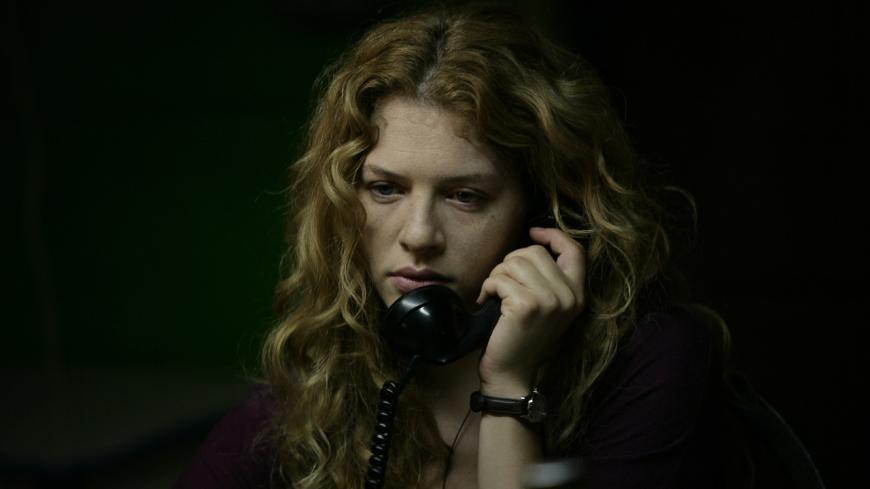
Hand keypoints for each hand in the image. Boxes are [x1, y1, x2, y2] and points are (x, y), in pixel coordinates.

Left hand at [476, 227, 585, 394]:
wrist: (512, 375)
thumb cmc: (523, 338)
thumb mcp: (548, 308)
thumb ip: (549, 279)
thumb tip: (532, 244)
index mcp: (578, 295)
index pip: (574, 250)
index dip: (553, 235)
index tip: (533, 232)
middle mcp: (569, 296)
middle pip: (534, 252)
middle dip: (510, 262)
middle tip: (502, 284)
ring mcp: (550, 300)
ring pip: (515, 262)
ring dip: (497, 275)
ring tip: (495, 295)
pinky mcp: (527, 305)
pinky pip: (499, 278)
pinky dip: (488, 287)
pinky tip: (487, 303)